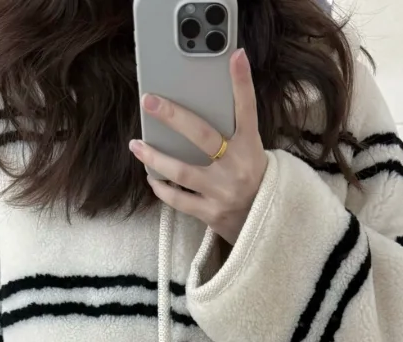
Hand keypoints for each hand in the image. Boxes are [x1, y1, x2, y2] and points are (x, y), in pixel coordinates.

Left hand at [129, 48, 266, 246]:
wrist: (265, 225)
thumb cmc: (253, 182)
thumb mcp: (251, 154)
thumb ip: (231, 135)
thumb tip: (195, 114)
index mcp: (249, 148)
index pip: (247, 109)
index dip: (242, 83)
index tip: (236, 56)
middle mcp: (236, 168)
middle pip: (202, 136)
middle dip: (173, 116)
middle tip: (150, 101)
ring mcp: (222, 192)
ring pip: (181, 172)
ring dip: (155, 157)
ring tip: (136, 145)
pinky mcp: (210, 213)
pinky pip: (179, 200)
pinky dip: (162, 188)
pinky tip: (151, 178)